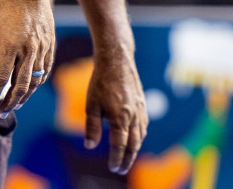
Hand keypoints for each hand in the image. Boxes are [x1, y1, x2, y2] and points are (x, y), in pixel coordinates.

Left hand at [0, 0, 55, 116]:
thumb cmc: (2, 10)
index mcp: (9, 45)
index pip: (1, 77)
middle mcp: (28, 50)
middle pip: (20, 85)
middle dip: (9, 101)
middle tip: (0, 112)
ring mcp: (42, 49)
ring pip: (34, 81)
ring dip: (24, 96)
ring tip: (13, 105)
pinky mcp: (50, 47)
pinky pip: (45, 71)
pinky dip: (37, 84)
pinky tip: (28, 90)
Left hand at [84, 47, 146, 174]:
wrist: (117, 62)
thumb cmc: (100, 82)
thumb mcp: (91, 104)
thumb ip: (92, 126)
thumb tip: (89, 146)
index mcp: (120, 118)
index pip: (120, 145)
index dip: (116, 158)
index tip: (113, 168)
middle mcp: (134, 117)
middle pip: (133, 145)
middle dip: (127, 159)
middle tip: (120, 169)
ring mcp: (141, 111)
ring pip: (140, 136)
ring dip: (135, 149)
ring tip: (127, 158)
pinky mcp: (143, 105)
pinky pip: (143, 127)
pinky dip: (139, 137)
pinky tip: (134, 139)